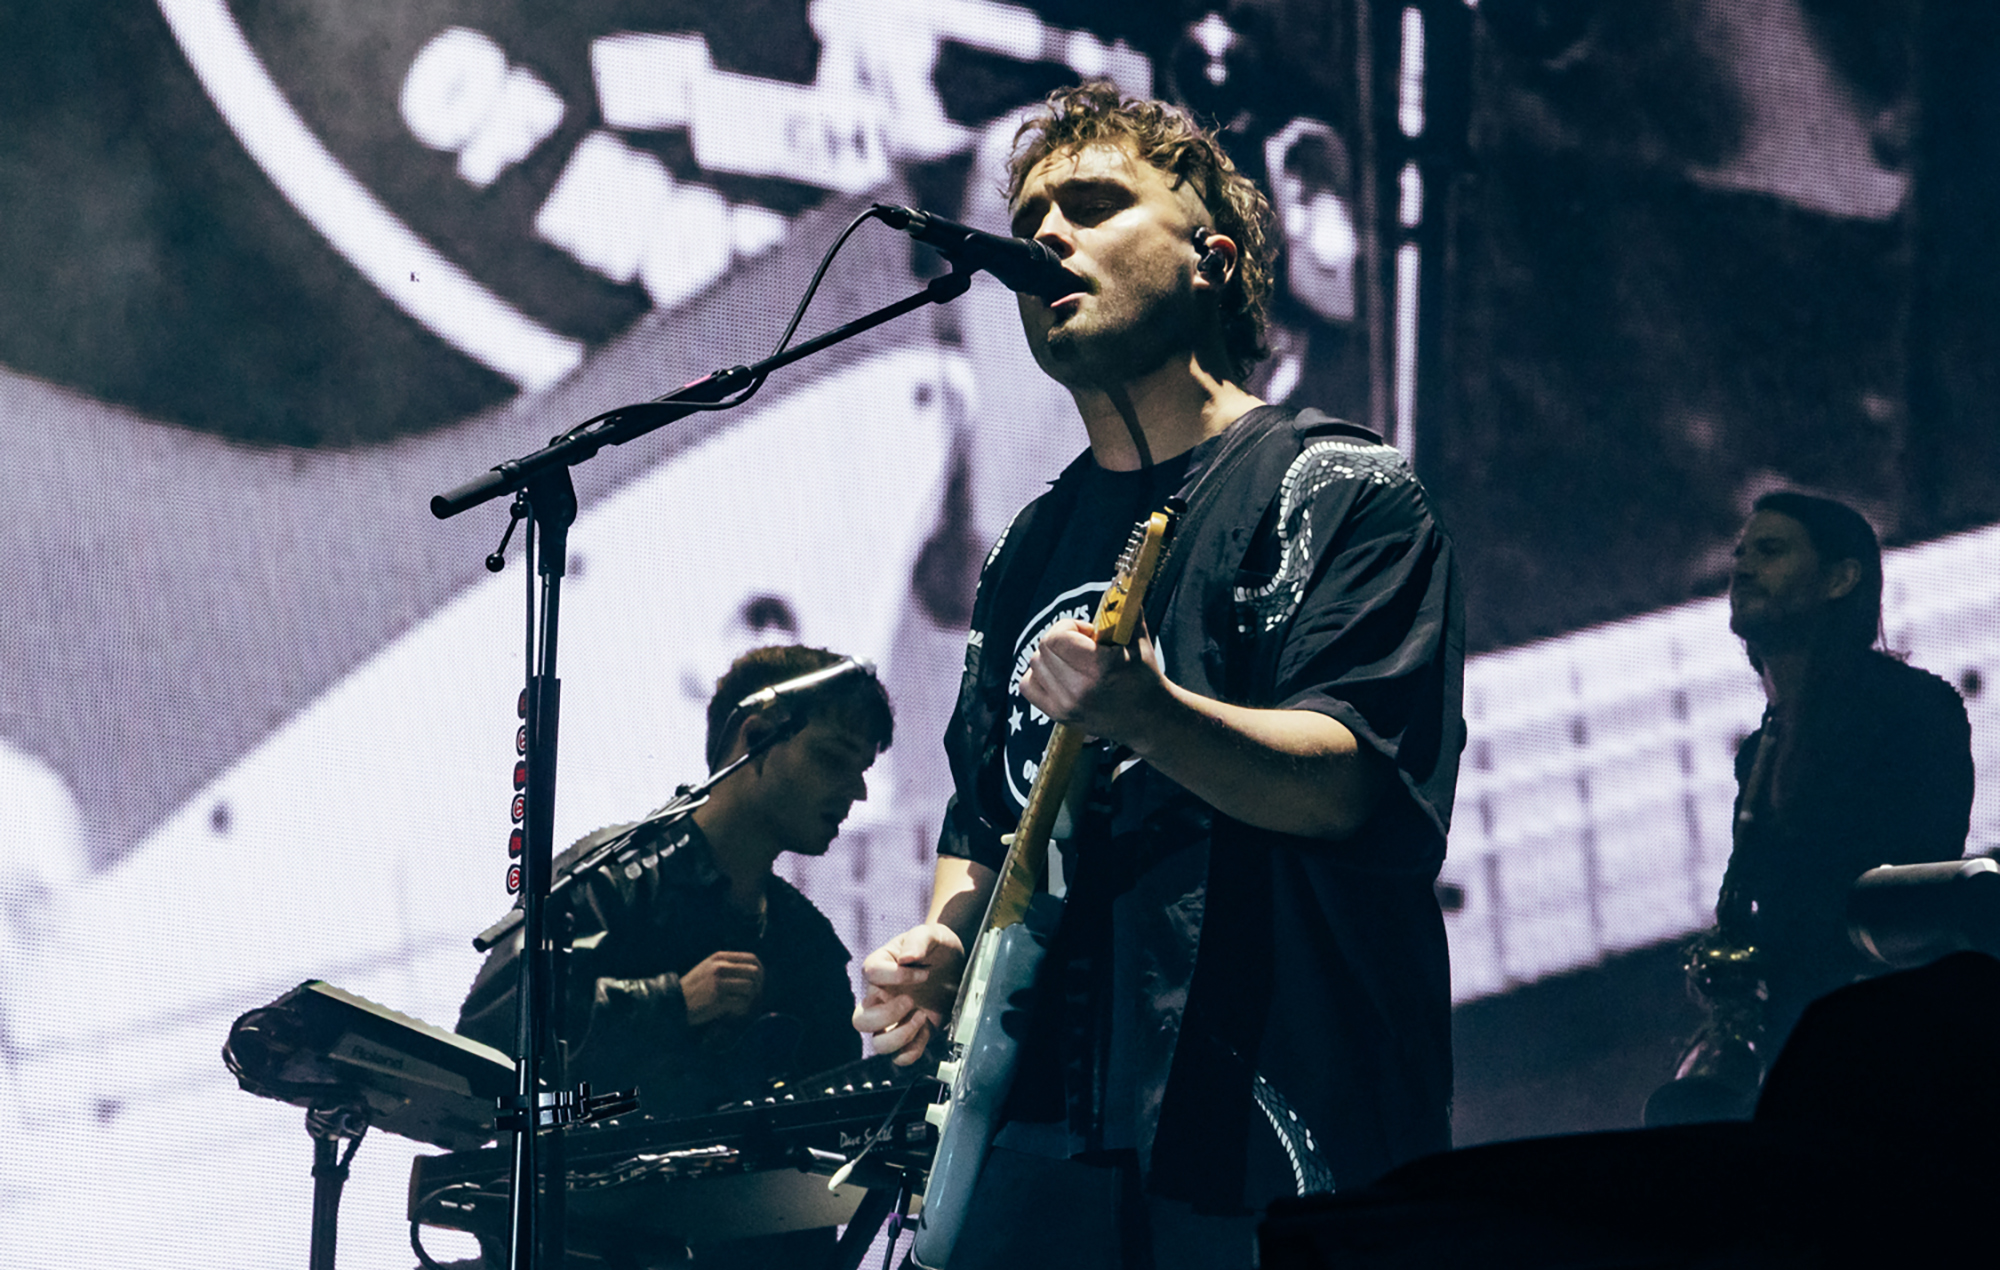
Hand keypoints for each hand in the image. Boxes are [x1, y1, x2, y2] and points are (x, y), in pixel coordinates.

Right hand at [680, 950, 764, 1027]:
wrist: (675, 1002)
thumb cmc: (694, 987)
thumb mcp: (708, 968)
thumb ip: (727, 965)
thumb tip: (755, 972)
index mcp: (719, 957)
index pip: (751, 958)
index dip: (760, 971)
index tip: (758, 982)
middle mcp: (720, 967)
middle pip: (755, 972)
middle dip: (757, 986)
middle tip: (752, 996)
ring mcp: (719, 983)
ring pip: (750, 988)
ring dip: (749, 999)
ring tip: (739, 1004)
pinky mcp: (719, 999)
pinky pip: (742, 1003)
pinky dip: (741, 1009)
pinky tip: (733, 1011)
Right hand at [851, 923, 964, 1065]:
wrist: (956, 963)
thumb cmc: (937, 947)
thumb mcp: (932, 934)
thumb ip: (919, 939)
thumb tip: (907, 958)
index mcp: (880, 968)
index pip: (870, 973)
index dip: (896, 975)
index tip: (925, 972)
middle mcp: (880, 997)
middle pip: (860, 1020)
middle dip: (887, 1015)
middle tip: (911, 1000)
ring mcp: (894, 1019)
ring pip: (877, 1044)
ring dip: (900, 1036)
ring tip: (922, 1016)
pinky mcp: (912, 1035)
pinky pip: (900, 1056)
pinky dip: (913, 1050)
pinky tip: (928, 1030)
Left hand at [1017, 617, 1170, 749]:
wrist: (1149, 719)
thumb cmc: (1144, 677)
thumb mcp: (1139, 641)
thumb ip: (1125, 610)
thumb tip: (1119, 582)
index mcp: (1098, 669)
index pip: (1057, 637)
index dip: (1070, 628)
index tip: (1088, 634)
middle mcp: (1078, 690)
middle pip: (1043, 648)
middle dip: (1061, 639)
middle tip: (1082, 646)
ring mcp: (1066, 706)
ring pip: (1035, 664)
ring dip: (1051, 656)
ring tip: (1074, 661)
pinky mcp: (1059, 716)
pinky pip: (1027, 685)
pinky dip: (1038, 675)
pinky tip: (1059, 674)